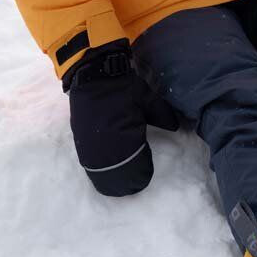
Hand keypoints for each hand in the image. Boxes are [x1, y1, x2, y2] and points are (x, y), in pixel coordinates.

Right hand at [62, 39, 176, 194]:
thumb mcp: (147, 99)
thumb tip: (176, 126)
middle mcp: (105, 147)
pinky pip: (90, 164)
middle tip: (137, 179)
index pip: (134, 167)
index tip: (147, 173)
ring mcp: (90, 145)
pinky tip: (108, 166)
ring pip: (100, 173)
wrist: (94, 75)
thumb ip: (162, 115)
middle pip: (116, 177)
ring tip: (123, 176)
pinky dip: (100, 169)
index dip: (142, 173)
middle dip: (127, 181)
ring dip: (112, 177)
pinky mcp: (80, 140)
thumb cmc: (123, 87)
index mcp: (125, 138)